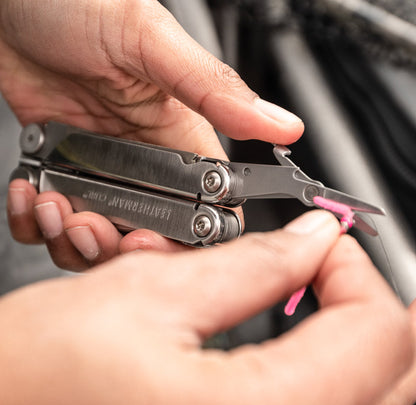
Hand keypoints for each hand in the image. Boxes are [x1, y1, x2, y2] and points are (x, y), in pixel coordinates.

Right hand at [0, 211, 411, 404]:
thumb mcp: (151, 292)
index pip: (380, 331)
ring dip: (343, 330)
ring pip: (366, 395)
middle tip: (318, 262)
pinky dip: (322, 365)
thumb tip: (311, 238)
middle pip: (390, 373)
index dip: (352, 267)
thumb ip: (251, 264)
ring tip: (297, 290)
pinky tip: (283, 335)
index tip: (319, 240)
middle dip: (358, 299)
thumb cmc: (34, 379)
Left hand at [2, 0, 303, 269]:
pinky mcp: (62, 172)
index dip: (187, 239)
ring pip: (99, 239)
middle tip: (90, 226)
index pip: (207, 209)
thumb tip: (280, 124)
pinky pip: (53, 222)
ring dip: (71, 238)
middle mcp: (144, 163)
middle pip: (150, 237)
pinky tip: (31, 197)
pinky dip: (37, 224)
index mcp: (179, 139)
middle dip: (117, 246)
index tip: (154, 240)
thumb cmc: (72, 4)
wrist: (8, 0)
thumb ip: (213, 87)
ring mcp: (100, 172)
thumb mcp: (148, 40)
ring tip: (52, 203)